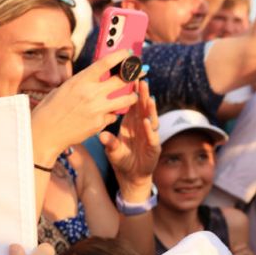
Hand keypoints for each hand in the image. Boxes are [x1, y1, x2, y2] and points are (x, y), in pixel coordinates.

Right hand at [31, 50, 138, 165]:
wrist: (44, 133)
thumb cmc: (51, 108)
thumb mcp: (65, 88)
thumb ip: (84, 82)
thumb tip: (100, 76)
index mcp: (81, 80)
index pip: (105, 63)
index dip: (120, 56)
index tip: (129, 53)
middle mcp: (91, 93)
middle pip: (122, 80)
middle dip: (135, 74)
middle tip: (142, 71)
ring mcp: (98, 109)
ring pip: (127, 99)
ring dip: (132, 97)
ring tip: (133, 96)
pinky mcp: (100, 123)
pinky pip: (113, 116)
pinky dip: (110, 115)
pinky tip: (103, 116)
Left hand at [100, 79, 159, 198]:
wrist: (131, 176)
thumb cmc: (122, 159)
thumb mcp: (112, 150)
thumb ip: (109, 142)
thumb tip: (101, 136)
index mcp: (132, 124)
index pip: (133, 105)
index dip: (133, 92)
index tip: (130, 77)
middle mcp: (142, 127)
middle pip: (143, 108)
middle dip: (144, 95)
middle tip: (142, 80)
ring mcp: (149, 136)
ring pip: (150, 119)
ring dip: (150, 109)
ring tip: (148, 97)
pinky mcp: (154, 148)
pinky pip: (151, 137)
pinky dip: (149, 129)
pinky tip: (146, 121)